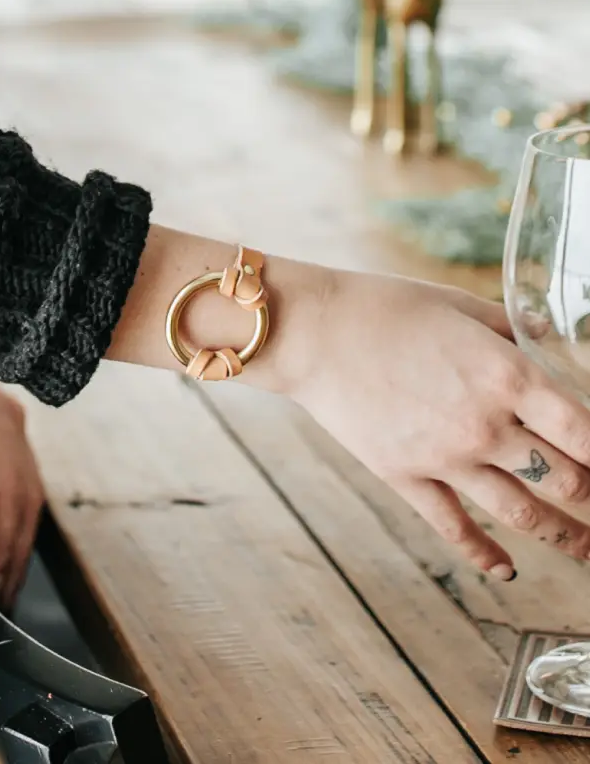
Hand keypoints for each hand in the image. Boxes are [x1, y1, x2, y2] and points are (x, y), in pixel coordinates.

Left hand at [0, 353, 44, 606]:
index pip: (6, 488)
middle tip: (1, 597)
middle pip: (27, 500)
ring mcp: (17, 438)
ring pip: (30, 499)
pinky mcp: (8, 446)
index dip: (0, 535)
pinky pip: (20, 492)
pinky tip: (5, 552)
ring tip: (6, 586)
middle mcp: (17, 429)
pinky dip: (14, 526)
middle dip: (16, 551)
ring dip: (20, 543)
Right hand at [281, 267, 589, 578]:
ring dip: (565, 538)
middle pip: (567, 482)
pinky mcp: (403, 475)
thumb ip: (509, 328)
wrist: (312, 331)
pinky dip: (485, 554)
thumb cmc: (382, 306)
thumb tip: (543, 341)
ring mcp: (444, 457)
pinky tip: (506, 570)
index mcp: (506, 375)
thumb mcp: (458, 304)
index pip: (587, 433)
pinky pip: (454, 526)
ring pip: (523, 514)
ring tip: (588, 551)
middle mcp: (484, 425)